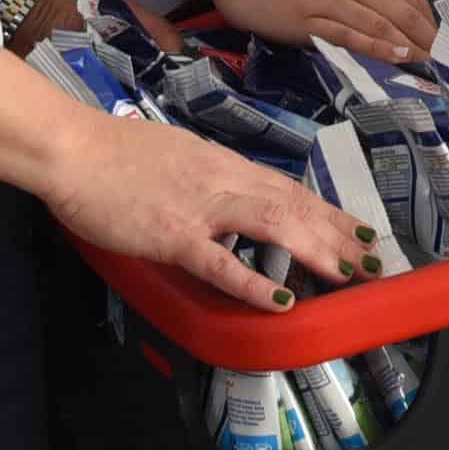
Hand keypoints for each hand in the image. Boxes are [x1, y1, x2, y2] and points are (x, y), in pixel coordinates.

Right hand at [36, 109, 384, 307]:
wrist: (75, 150)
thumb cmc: (120, 154)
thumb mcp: (181, 156)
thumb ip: (212, 178)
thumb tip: (237, 195)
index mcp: (226, 166)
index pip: (290, 190)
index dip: (330, 213)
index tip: (360, 231)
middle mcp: (225, 183)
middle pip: (294, 206)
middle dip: (337, 235)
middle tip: (373, 260)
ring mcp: (201, 209)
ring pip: (273, 225)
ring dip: (314, 250)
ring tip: (347, 273)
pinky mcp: (174, 235)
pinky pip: (220, 262)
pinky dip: (252, 281)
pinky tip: (279, 299)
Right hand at [194, 0, 438, 61]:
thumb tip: (377, 3)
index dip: (424, 16)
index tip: (436, 36)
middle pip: (399, 10)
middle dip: (425, 34)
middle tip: (443, 56)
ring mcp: (328, 0)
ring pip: (379, 23)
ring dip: (408, 45)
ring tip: (428, 63)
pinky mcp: (306, 20)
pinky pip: (348, 35)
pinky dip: (376, 46)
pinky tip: (396, 57)